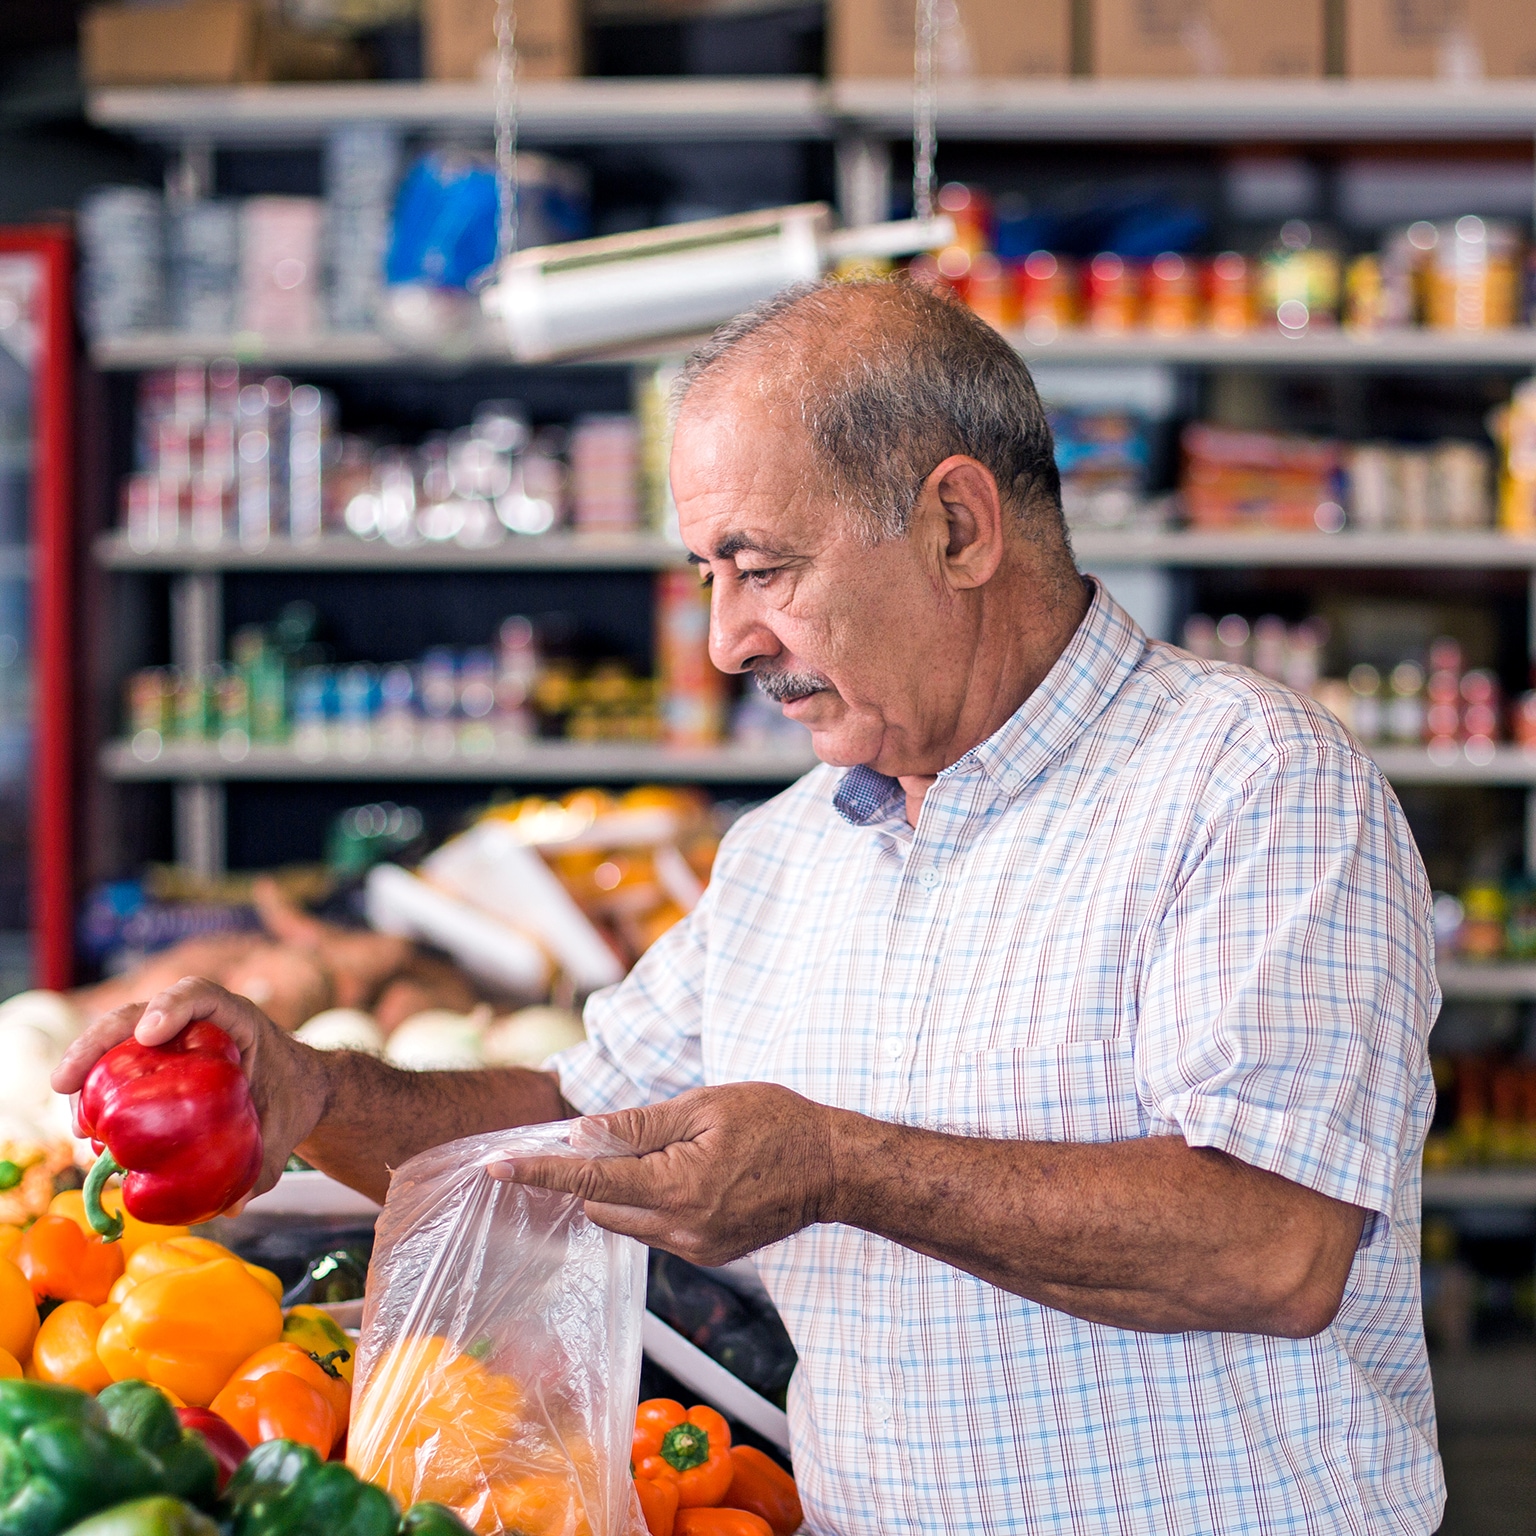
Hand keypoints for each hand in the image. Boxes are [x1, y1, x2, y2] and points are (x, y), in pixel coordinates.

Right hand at [51, 976, 328, 1201]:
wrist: (297, 1090)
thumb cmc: (292, 1098)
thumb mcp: (285, 1131)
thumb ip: (265, 1164)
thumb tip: (230, 1208)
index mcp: (238, 1022)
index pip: (201, 995)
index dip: (171, 1005)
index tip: (147, 1034)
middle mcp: (198, 1023)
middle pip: (139, 1015)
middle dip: (95, 1042)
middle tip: (65, 1084)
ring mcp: (173, 1039)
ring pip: (118, 1040)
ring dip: (86, 1071)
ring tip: (76, 1124)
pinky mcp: (157, 1060)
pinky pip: (119, 1066)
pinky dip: (96, 1091)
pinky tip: (85, 1129)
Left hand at [491, 1082, 837, 1267]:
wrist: (833, 1167)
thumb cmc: (775, 1122)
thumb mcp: (704, 1105)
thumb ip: (639, 1125)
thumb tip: (584, 1134)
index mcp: (678, 1186)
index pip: (590, 1179)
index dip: (540, 1171)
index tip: (498, 1167)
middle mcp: (681, 1229)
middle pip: (600, 1204)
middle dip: (594, 1170)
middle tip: (623, 1132)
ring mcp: (695, 1248)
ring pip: (626, 1220)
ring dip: (625, 1187)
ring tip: (674, 1150)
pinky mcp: (707, 1255)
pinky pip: (656, 1228)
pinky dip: (653, 1200)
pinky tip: (691, 1173)